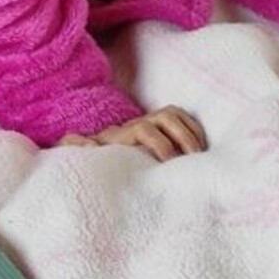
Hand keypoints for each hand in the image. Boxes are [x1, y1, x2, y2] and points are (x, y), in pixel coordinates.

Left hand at [60, 106, 206, 161]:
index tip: (168, 163)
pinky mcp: (162, 127)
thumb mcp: (83, 158)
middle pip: (166, 116)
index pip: (144, 129)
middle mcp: (138, 123)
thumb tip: (82, 143)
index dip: (159, 143)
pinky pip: (183, 119)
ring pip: (175, 115)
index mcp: (122, 134)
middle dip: (183, 136)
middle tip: (193, 159)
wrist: (98, 154)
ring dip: (191, 132)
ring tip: (200, 154)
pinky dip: (194, 129)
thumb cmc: (94, 161)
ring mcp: (151, 122)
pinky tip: (202, 148)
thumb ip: (76, 148)